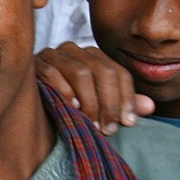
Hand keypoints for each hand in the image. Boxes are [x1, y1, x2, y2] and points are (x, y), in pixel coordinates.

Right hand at [36, 42, 153, 133]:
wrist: (30, 105)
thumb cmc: (66, 105)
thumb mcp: (97, 105)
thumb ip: (122, 103)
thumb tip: (149, 107)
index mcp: (93, 56)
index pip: (118, 73)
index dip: (127, 98)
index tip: (128, 123)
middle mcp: (75, 50)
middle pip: (102, 71)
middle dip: (109, 103)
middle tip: (108, 128)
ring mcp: (54, 54)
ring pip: (80, 73)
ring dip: (89, 102)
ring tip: (91, 123)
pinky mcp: (36, 63)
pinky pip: (53, 74)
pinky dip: (64, 92)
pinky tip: (71, 108)